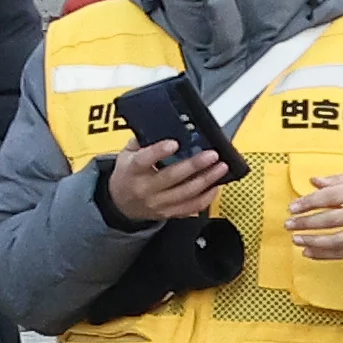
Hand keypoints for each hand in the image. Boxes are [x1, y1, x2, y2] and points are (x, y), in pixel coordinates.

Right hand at [104, 140, 229, 221]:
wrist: (121, 204)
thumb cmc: (126, 176)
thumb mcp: (125, 155)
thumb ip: (141, 142)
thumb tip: (161, 129)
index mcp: (132, 171)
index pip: (144, 160)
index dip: (159, 151)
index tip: (174, 143)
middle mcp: (145, 188)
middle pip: (172, 177)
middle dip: (195, 165)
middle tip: (211, 155)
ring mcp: (158, 203)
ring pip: (187, 193)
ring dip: (207, 180)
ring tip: (221, 168)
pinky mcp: (169, 213)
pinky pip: (192, 207)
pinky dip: (207, 197)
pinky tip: (215, 186)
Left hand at [291, 171, 342, 258]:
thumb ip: (338, 180)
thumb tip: (313, 181)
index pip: (330, 197)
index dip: (309, 203)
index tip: (292, 207)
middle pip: (332, 220)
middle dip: (307, 224)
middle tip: (289, 224)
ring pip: (339, 241)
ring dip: (314, 243)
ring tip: (296, 240)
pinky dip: (326, 255)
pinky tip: (310, 253)